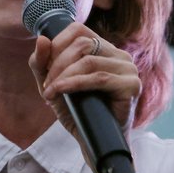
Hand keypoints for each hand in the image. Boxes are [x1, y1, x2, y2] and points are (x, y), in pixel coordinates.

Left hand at [28, 22, 140, 146]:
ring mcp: (128, 69)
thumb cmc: (77, 111)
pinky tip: (60, 92)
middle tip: (47, 86)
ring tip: (50, 93)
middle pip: (82, 44)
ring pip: (88, 61)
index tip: (45, 67)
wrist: (94, 143)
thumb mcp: (52, 84)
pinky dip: (74, 84)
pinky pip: (98, 78)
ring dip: (63, 76)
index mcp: (104, 49)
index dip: (56, 44)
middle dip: (57, 64)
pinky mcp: (132, 85)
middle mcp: (119, 55)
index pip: (77, 29)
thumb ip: (42, 63)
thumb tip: (41, 39)